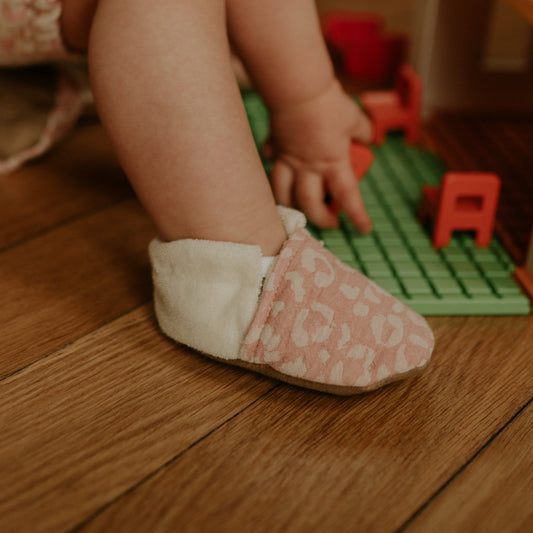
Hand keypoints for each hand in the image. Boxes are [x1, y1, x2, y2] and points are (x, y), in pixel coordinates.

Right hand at [265, 79, 372, 231]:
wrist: (298, 90)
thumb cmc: (329, 104)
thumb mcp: (354, 118)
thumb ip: (363, 130)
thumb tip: (368, 137)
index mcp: (333, 163)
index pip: (348, 197)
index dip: (357, 216)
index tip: (364, 229)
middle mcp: (309, 168)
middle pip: (310, 204)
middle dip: (320, 219)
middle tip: (331, 222)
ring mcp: (288, 160)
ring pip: (283, 193)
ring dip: (290, 205)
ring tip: (298, 208)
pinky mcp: (274, 148)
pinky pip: (270, 163)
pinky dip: (273, 167)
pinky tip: (276, 167)